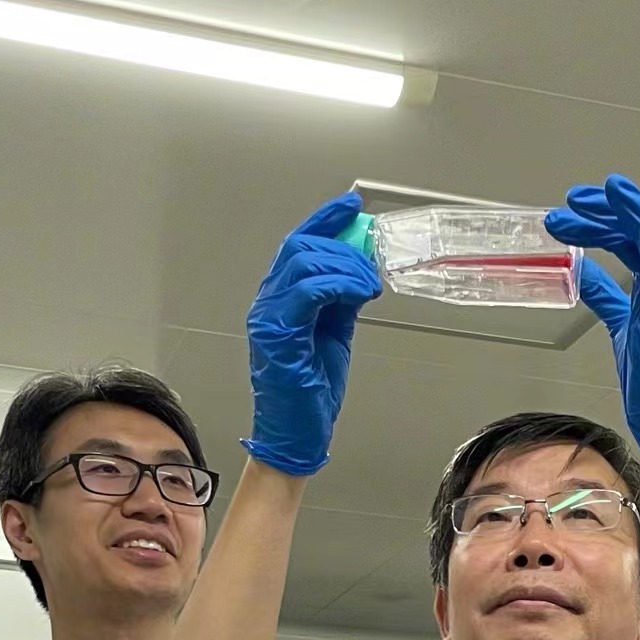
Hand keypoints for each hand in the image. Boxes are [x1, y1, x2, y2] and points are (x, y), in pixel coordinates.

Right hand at [243, 193, 383, 475]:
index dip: (324, 219)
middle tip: (371, 266)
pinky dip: (340, 284)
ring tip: (368, 285)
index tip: (351, 205)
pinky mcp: (279, 335)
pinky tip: (359, 294)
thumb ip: (342, 298)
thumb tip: (360, 267)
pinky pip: (309, 291)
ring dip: (347, 267)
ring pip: (306, 262)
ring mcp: (268, 317)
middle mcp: (267, 302)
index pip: (297, 243)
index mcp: (278, 299)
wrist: (295, 434)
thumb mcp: (334, 332)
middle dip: (344, 248)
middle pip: (302, 247)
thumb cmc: (309, 390)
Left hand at [544, 174, 639, 470]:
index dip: (601, 219)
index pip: (627, 239)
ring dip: (625, 214)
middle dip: (604, 211)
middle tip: (570, 201)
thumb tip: (578, 271)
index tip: (570, 209)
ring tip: (595, 197)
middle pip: (636, 232)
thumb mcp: (620, 322)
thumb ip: (604, 294)